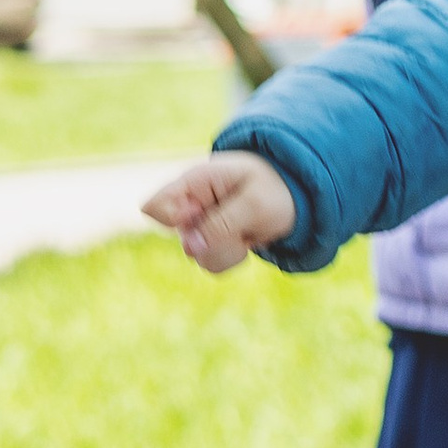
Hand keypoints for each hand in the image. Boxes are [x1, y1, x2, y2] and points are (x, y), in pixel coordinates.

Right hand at [143, 152, 298, 274]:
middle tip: (240, 223)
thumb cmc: (273, 188)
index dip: (173, 219)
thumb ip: (221, 224)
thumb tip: (190, 249)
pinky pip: (210, 264)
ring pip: (197, 256)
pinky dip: (231, 257)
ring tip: (246, 230)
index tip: (198, 215)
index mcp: (194, 182)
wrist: (293, 197)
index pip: (154, 208)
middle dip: (214, 239)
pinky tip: (244, 240)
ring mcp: (198, 226)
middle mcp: (190, 206)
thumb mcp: (254, 204)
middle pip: (182, 238)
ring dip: (226, 249)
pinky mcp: (209, 244)